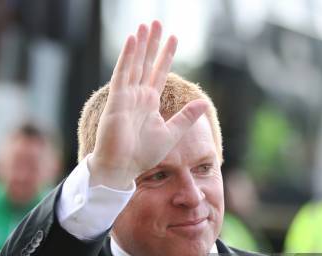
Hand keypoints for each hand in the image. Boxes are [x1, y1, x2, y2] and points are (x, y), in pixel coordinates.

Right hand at [89, 21, 208, 188]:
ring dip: (139, 45)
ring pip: (134, 64)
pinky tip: (132, 41)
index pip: (159, 73)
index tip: (173, 37)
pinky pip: (122, 74)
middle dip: (152, 43)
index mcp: (149, 102)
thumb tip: (204, 102)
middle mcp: (137, 96)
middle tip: (156, 22)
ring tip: (144, 25)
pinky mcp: (116, 101)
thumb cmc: (143, 154)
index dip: (165, 55)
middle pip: (146, 63)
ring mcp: (126, 96)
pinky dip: (127, 57)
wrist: (122, 167)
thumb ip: (187, 117)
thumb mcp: (171, 134)